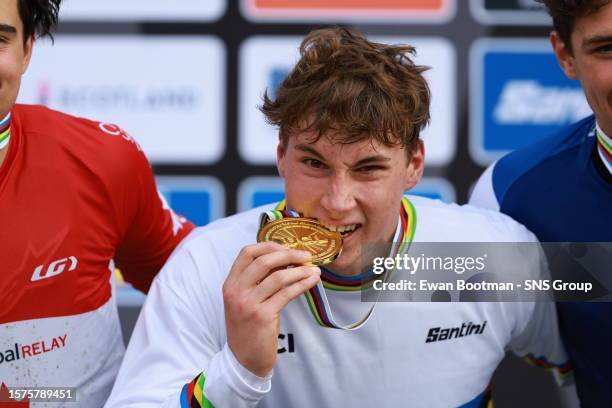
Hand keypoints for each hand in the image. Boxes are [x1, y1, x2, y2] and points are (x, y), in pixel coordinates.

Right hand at [223, 241, 319, 376]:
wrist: (244, 359)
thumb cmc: (249, 327)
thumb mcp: (246, 300)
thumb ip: (259, 280)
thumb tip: (286, 259)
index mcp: (230, 283)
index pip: (247, 252)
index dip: (268, 245)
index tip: (286, 247)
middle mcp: (236, 291)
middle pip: (264, 260)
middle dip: (288, 254)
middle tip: (306, 256)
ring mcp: (248, 304)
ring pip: (278, 276)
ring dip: (300, 270)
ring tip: (314, 270)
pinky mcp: (263, 316)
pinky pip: (287, 293)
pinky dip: (302, 284)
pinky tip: (312, 282)